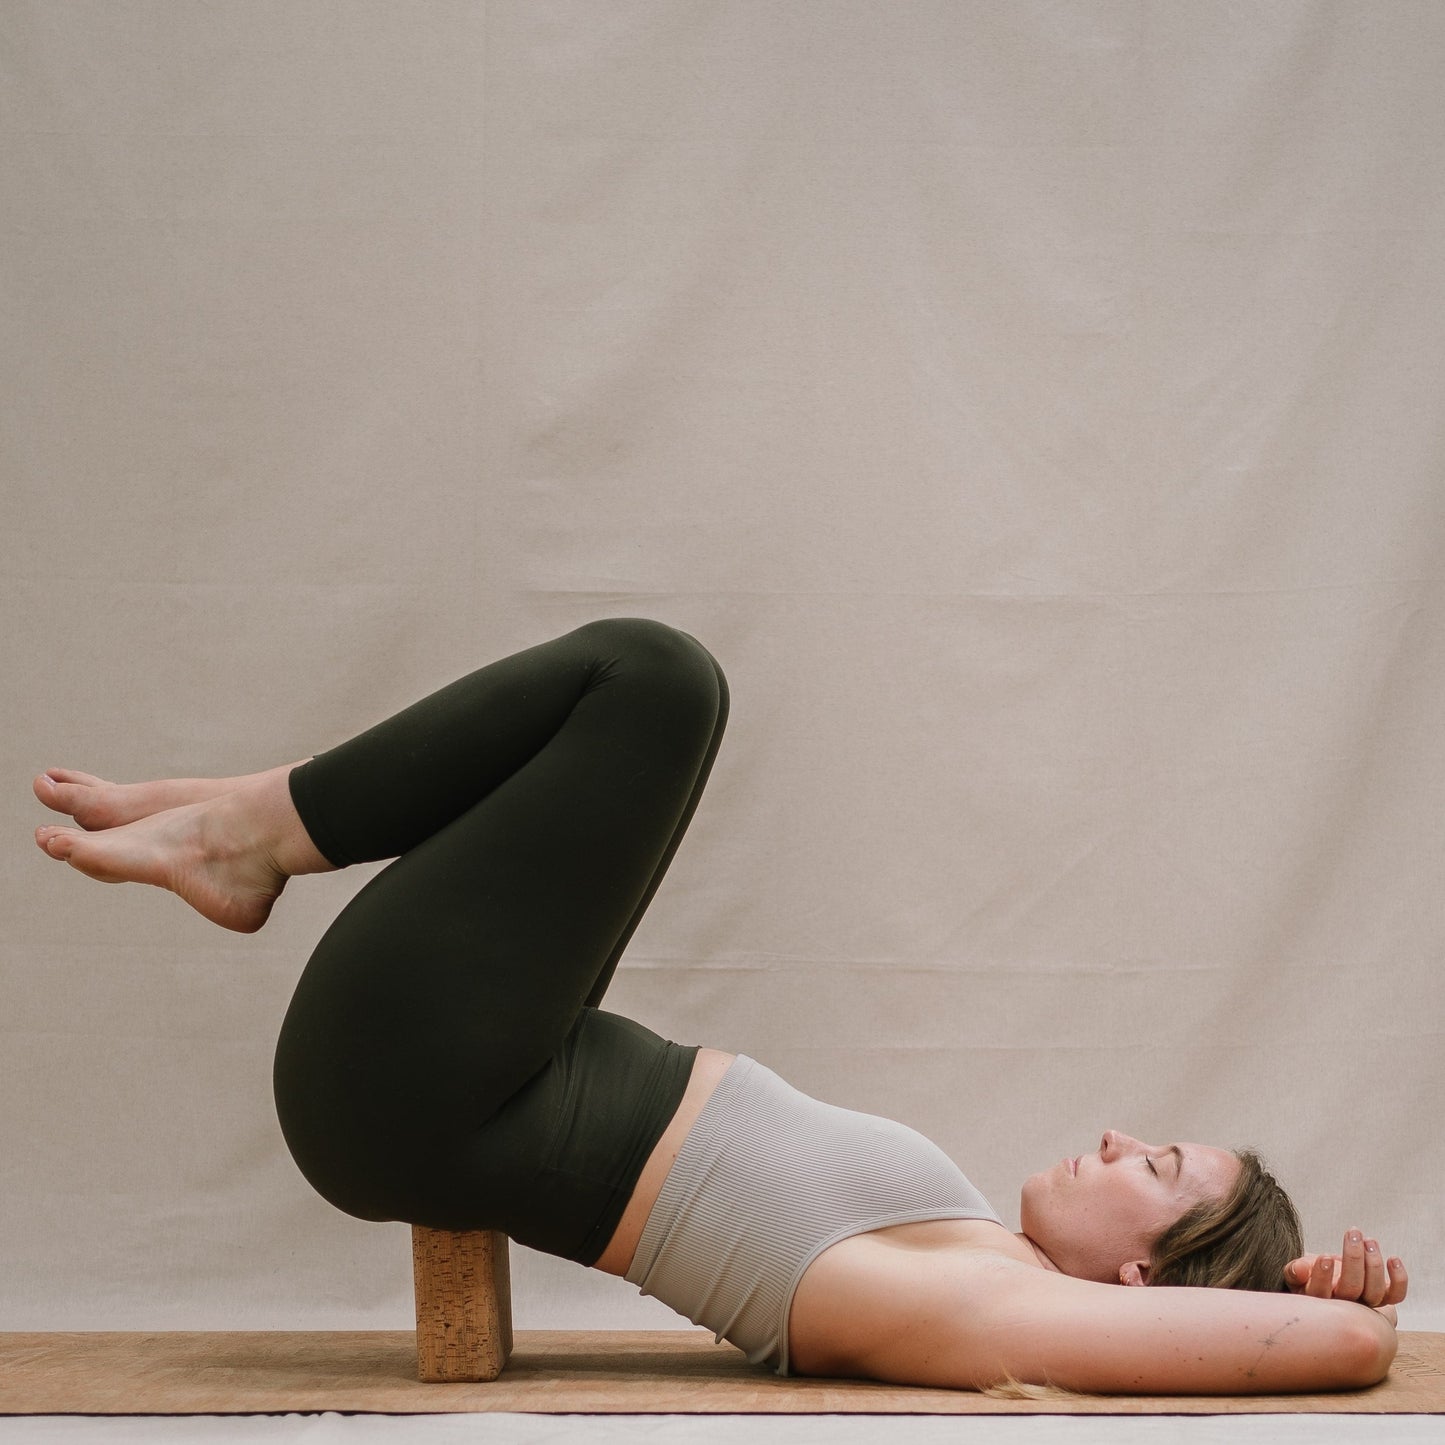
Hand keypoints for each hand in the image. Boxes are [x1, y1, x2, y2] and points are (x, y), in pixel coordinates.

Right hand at [1284, 1228, 1406, 1319]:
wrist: (1331, 1282)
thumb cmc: (1313, 1274)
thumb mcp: (1298, 1271)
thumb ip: (1296, 1270)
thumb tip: (1299, 1269)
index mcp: (1320, 1299)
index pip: (1321, 1292)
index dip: (1323, 1276)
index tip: (1325, 1256)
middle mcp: (1346, 1306)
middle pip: (1352, 1288)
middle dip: (1353, 1257)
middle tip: (1353, 1232)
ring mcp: (1366, 1304)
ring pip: (1375, 1290)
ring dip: (1374, 1262)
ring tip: (1368, 1239)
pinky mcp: (1383, 1299)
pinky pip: (1396, 1295)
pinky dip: (1399, 1278)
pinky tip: (1393, 1259)